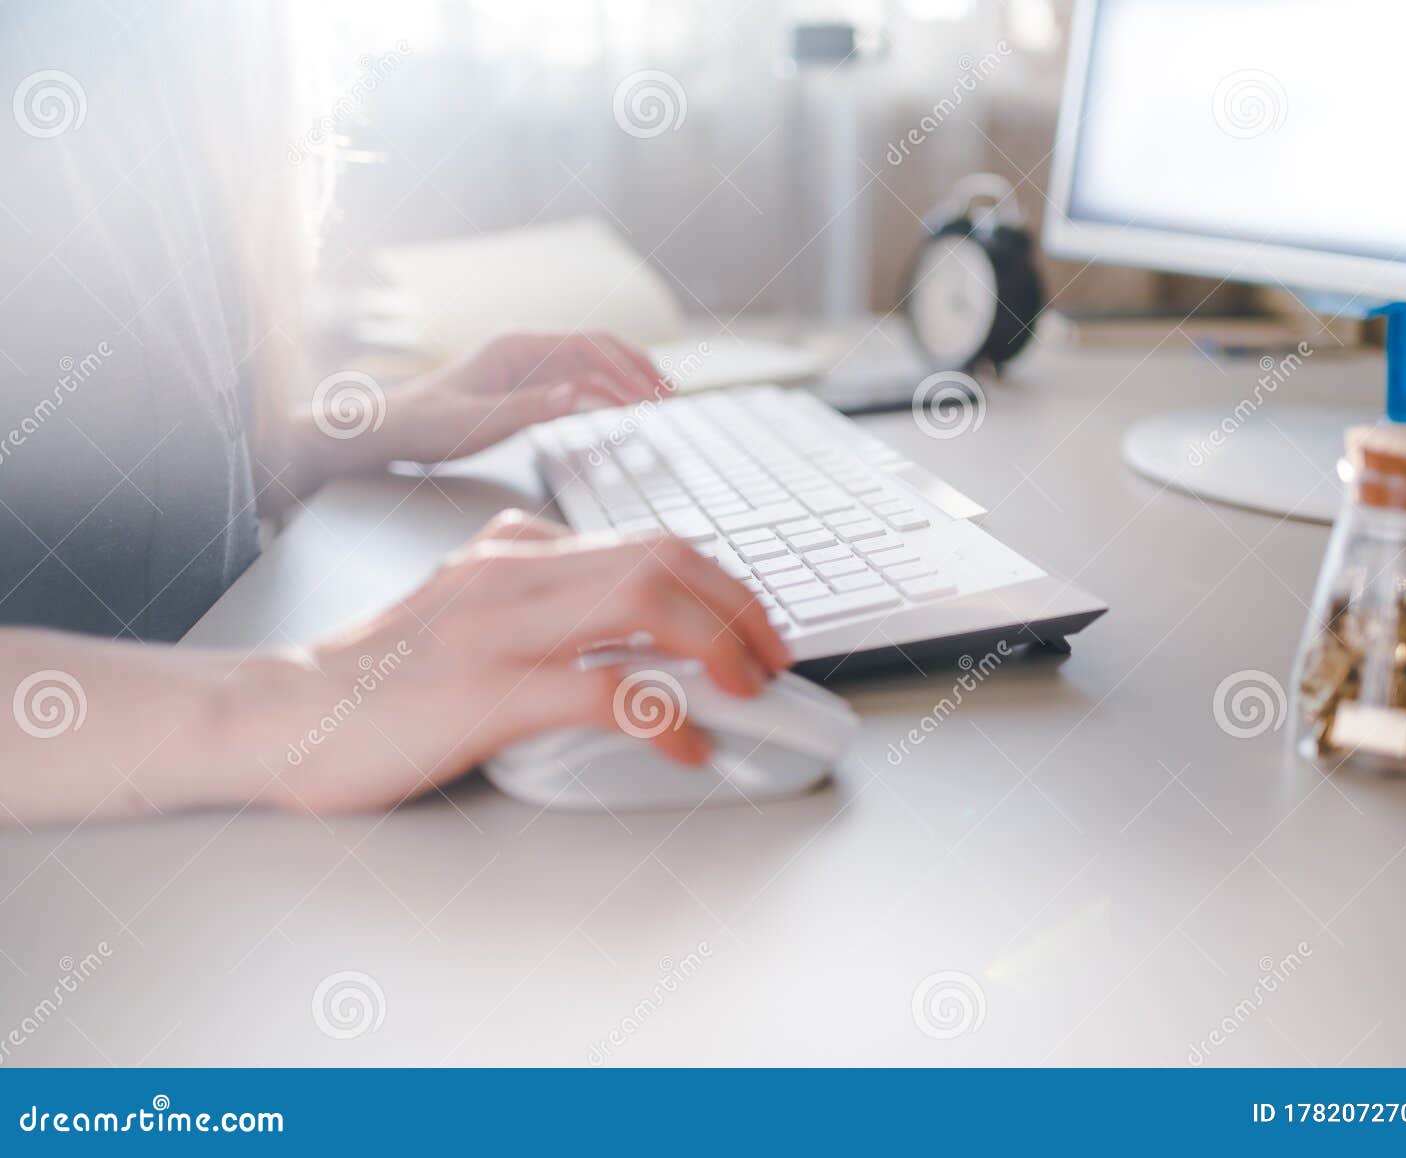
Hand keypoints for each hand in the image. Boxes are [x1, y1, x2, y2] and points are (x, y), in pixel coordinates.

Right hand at [260, 511, 790, 813]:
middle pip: (663, 559)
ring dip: (720, 645)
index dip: (722, 582)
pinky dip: (665, 716)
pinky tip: (689, 743)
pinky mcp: (485, 690)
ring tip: (750, 688)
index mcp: (515, 548)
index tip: (756, 624)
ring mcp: (500, 626)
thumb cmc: (380, 679)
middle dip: (739, 608)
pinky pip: (604, 691)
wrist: (283, 715)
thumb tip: (638, 633)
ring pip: (646, 601)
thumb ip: (546, 604)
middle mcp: (514, 571)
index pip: (649, 541)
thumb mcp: (472, 614)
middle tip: (773, 659)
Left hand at [373, 332, 666, 464]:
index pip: (587, 346)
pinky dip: (605, 391)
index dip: (626, 367)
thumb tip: (579, 394)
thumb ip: (531, 408)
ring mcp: (528, 365)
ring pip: (591, 364)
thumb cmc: (430, 424)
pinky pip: (576, 381)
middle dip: (636, 367)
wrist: (394, 427)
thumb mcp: (478, 421)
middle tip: (670, 392)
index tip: (653, 392)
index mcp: (518, 347)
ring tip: (659, 399)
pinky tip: (624, 406)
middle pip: (596, 348)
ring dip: (626, 378)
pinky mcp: (526, 384)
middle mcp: (527, 349)